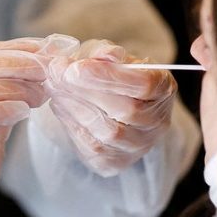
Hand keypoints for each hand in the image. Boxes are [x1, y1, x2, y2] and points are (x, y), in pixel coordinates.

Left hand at [44, 39, 176, 176]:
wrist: (109, 105)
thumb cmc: (112, 75)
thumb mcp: (108, 55)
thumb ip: (105, 53)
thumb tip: (105, 55)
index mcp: (163, 89)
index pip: (144, 85)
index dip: (108, 76)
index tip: (75, 68)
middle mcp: (157, 122)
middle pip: (126, 111)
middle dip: (85, 90)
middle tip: (55, 73)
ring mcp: (139, 146)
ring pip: (107, 131)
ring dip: (74, 106)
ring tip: (53, 86)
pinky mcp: (116, 162)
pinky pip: (93, 147)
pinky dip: (71, 123)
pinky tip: (60, 104)